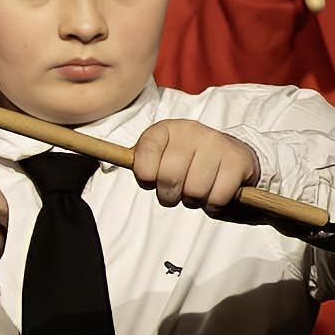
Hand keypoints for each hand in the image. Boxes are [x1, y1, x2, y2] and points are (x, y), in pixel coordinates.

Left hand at [130, 119, 260, 210]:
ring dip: (194, 200)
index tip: (153, 179)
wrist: (231, 153)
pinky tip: (215, 192)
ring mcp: (216, 143)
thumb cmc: (186, 161)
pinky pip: (217, 196)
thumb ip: (138, 162)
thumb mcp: (157, 156)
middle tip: (177, 191)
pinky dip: (214, 204)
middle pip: (169, 180)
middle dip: (170, 195)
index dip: (147, 180)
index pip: (142, 165)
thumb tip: (97, 151)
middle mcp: (190, 131)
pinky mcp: (237, 160)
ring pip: (194, 191)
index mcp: (164, 130)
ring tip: (197, 190)